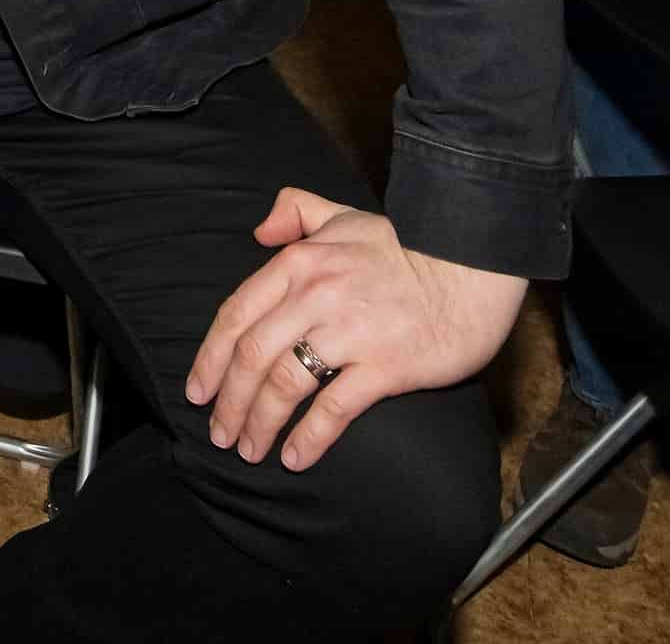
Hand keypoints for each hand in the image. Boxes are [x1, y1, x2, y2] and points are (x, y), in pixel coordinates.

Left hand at [185, 188, 525, 470]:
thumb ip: (295, 211)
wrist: (472, 266)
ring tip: (248, 450)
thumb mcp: (342, 215)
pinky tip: (294, 457)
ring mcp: (349, 333)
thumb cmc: (406, 245)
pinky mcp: (386, 366)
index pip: (236, 315)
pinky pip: (335, 407)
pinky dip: (308, 436)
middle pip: (252, 356)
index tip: (197, 391)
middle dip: (228, 400)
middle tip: (218, 432)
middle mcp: (314, 298)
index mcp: (298, 264)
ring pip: (284, 384)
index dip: (210, 358)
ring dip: (259, 422)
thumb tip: (259, 230)